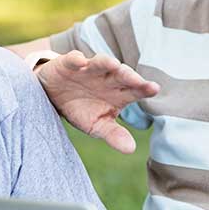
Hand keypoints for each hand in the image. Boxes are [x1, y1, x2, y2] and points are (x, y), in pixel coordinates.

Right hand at [35, 50, 158, 152]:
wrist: (53, 96)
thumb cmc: (82, 109)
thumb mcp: (97, 125)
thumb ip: (114, 135)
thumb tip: (131, 149)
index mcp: (119, 92)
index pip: (136, 89)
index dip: (145, 88)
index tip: (154, 88)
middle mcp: (108, 78)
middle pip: (122, 75)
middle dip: (129, 76)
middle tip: (138, 81)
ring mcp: (89, 69)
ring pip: (100, 63)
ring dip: (106, 63)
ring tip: (113, 65)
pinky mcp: (69, 64)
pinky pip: (73, 59)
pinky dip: (76, 59)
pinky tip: (80, 62)